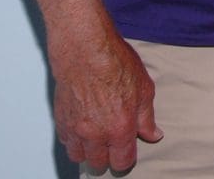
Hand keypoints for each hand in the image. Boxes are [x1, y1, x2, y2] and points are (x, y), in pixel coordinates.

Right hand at [49, 31, 161, 171]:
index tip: (128, 152)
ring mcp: (75, 128)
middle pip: (99, 164)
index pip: (122, 162)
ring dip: (88, 151)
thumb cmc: (114, 63)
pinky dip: (74, 139)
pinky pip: (66, 141)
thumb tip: (153, 134)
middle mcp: (95, 134)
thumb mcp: (144, 89)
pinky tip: (83, 127)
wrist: (85, 49)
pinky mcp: (60, 120)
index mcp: (120, 128)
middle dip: (107, 158)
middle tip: (112, 145)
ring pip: (79, 156)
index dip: (126, 159)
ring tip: (97, 138)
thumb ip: (147, 117)